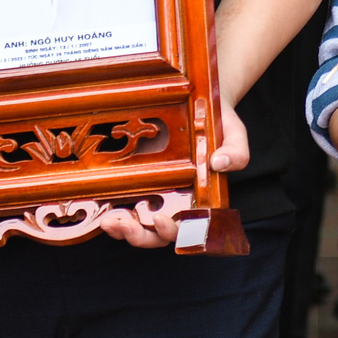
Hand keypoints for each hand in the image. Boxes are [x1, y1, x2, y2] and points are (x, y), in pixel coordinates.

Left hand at [100, 99, 250, 246]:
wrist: (200, 101)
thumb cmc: (220, 124)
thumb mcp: (234, 135)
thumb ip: (236, 152)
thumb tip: (219, 163)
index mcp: (203, 202)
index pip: (190, 230)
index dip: (174, 232)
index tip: (160, 219)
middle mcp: (178, 204)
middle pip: (159, 235)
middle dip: (140, 236)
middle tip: (123, 225)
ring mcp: (157, 195)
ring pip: (139, 226)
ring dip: (123, 229)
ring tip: (109, 222)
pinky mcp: (140, 182)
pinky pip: (126, 204)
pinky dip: (114, 211)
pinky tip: (101, 208)